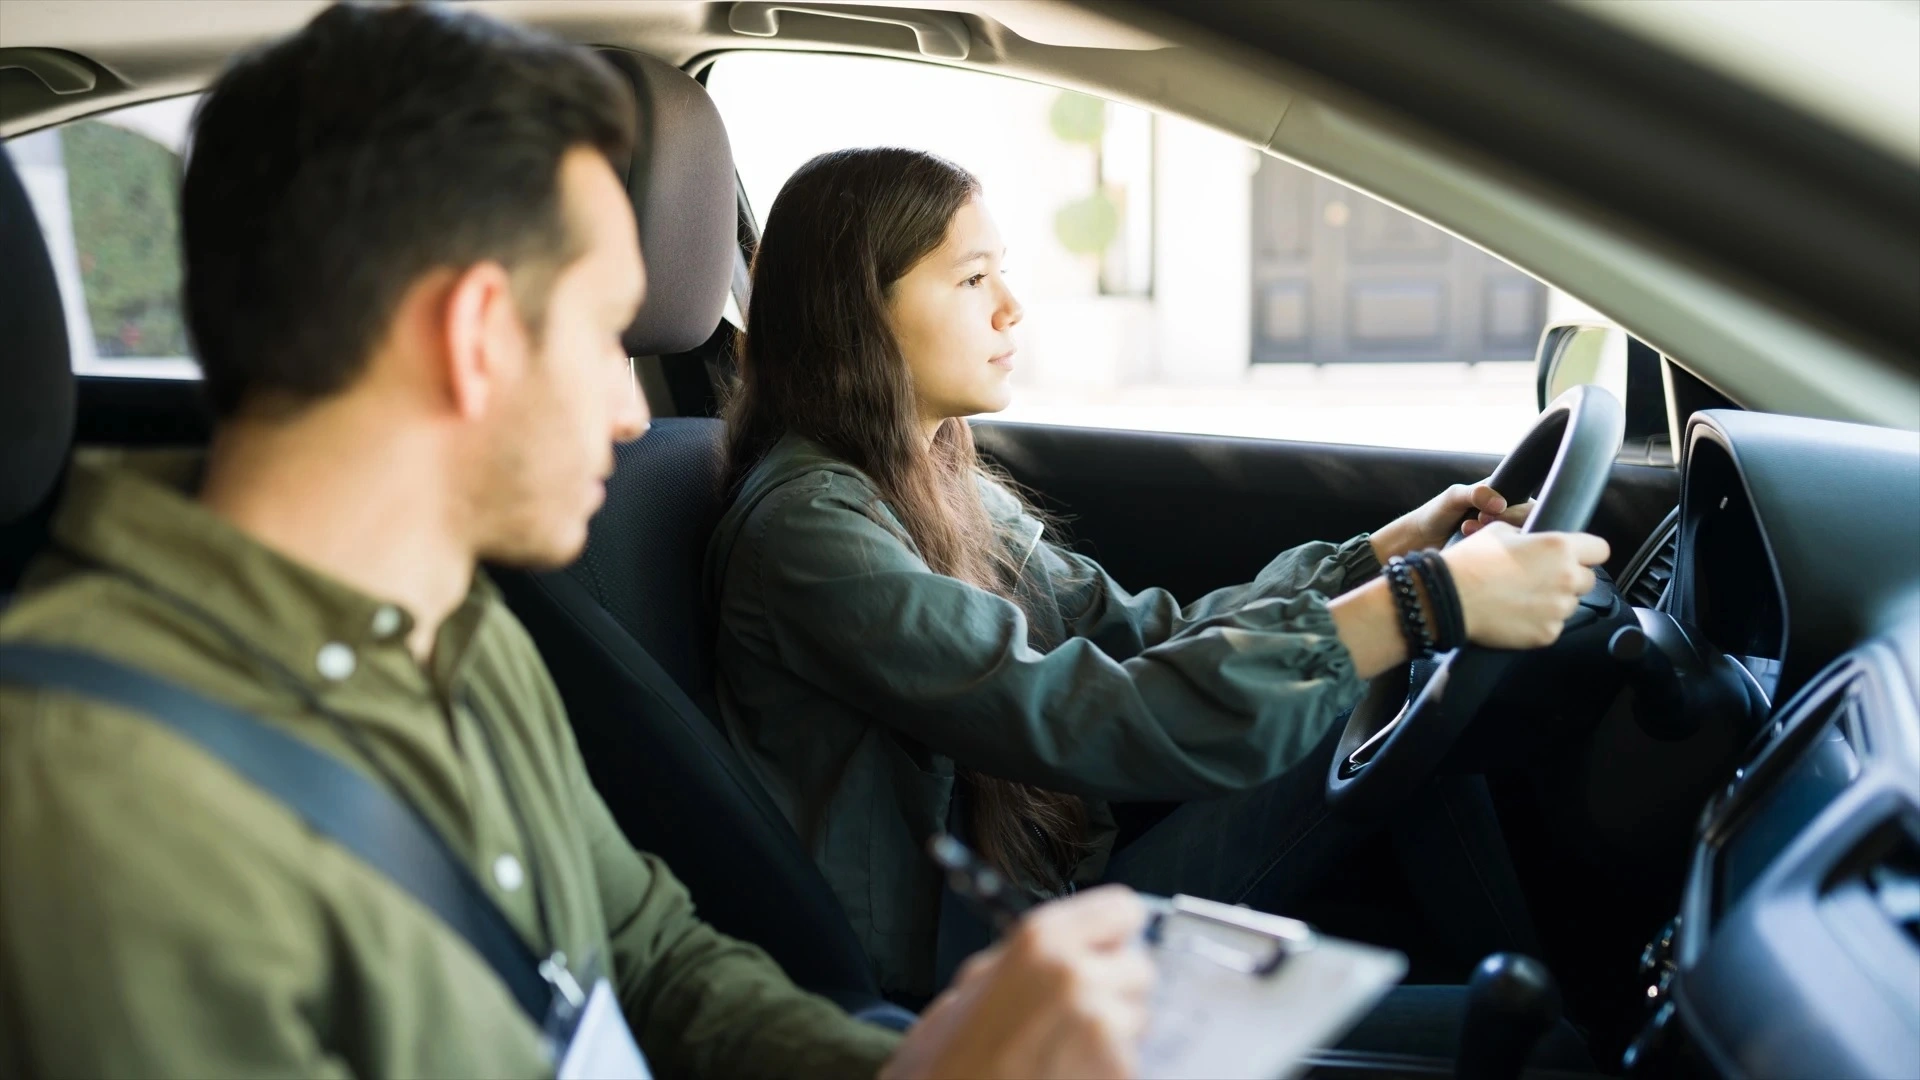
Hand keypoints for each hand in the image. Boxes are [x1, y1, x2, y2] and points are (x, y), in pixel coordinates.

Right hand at [880, 886, 1154, 1079]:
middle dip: (1114, 988)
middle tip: (1076, 1012)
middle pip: (1139, 967)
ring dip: (1115, 1031)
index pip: (1122, 909)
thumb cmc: (948, 1062)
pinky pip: (1132, 1058)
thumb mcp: (970, 984)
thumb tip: (1062, 946)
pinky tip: (1067, 1071)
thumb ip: (1024, 955)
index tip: (1107, 946)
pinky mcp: (1118, 1072)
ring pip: (1138, 1017)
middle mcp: (1077, 977)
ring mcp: (1102, 1029)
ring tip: (1065, 1049)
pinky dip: (1107, 1066)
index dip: (1113, 933)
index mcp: (1041, 942)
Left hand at [1372, 480, 1533, 560]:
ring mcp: (1504, 536)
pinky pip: (1507, 555)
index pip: (1527, 503)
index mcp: (1503, 494)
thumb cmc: (1436, 514)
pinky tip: (1469, 541)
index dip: (1514, 510)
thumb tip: (1500, 503)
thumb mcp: (1454, 497)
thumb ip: (1475, 494)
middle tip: (1479, 520)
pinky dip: (1491, 550)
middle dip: (1503, 522)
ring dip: (1495, 535)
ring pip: (1518, 539)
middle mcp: (1508, 515)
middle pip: (1528, 521)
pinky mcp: (1497, 555)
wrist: (1419, 542)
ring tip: (1467, 528)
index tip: (1489, 512)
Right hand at [1442, 522, 1610, 648]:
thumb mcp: (1499, 532)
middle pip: (1588, 580)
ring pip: (1569, 604)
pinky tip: (1516, 614)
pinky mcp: (1547, 634)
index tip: (1577, 556)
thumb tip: (1533, 541)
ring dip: (1554, 601)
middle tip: (1541, 578)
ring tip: (1523, 598)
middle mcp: (1566, 578)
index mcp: (1559, 547)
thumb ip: (1527, 536)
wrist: (1448, 598)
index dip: (1587, 552)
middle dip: (1569, 578)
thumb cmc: (1470, 563)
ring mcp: (1558, 609)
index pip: (1600, 549)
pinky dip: (1539, 622)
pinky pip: (1552, 626)